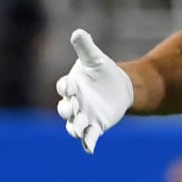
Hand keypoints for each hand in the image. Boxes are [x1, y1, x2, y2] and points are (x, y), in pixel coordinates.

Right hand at [55, 29, 134, 153]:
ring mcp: (83, 116)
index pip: (64, 87)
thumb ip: (85, 47)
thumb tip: (78, 32)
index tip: (68, 85)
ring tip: (78, 131)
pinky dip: (88, 143)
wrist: (117, 88)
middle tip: (71, 108)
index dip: (65, 87)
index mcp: (71, 85)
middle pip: (64, 108)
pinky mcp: (94, 126)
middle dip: (67, 109)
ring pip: (74, 125)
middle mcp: (73, 103)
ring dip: (75, 128)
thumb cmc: (102, 71)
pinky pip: (89, 137)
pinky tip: (90, 149)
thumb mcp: (94, 58)